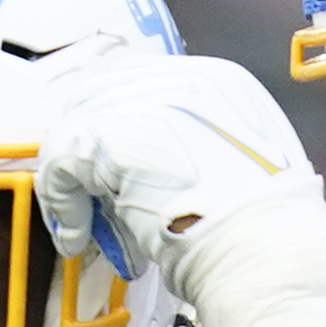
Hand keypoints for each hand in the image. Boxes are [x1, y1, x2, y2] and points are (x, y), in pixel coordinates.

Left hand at [34, 56, 324, 293]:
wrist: (264, 249)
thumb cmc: (265, 229)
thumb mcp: (249, 165)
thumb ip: (205, 148)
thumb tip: (156, 170)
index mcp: (219, 82)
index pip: (146, 86)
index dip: (122, 129)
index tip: (112, 168)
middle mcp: (181, 78)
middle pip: (104, 98)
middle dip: (90, 149)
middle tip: (90, 195)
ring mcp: (144, 101)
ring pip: (77, 131)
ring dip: (75, 182)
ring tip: (86, 224)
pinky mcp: (110, 133)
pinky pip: (61, 163)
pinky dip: (62, 203)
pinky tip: (78, 235)